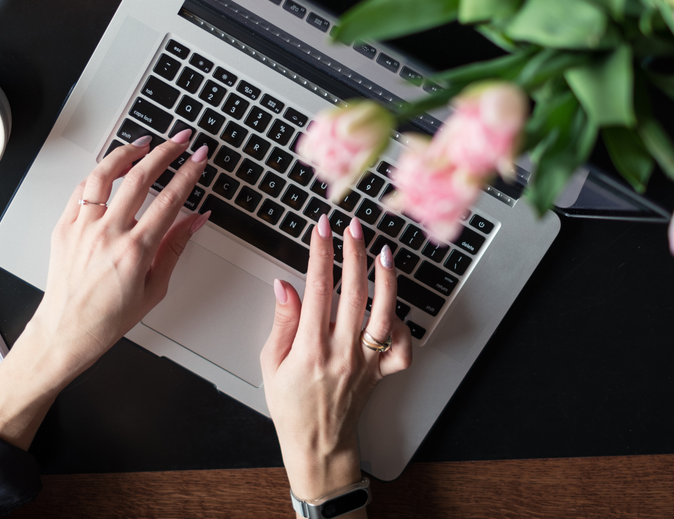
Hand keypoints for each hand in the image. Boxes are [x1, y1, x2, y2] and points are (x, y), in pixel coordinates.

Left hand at [0, 130, 210, 448]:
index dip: (188, 173)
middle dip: (165, 152)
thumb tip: (195, 219)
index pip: (170, 200)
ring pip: (105, 175)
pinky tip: (111, 168)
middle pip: (140, 178)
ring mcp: (82, 228)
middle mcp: (108, 234)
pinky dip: (98, 173)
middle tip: (179, 140)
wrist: (66, 331)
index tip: (198, 158)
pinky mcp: (63, 228)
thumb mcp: (155, 287)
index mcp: (135, 251)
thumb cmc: (110, 317)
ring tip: (144, 143)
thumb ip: (175, 247)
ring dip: (127, 153)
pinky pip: (81, 190)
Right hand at [260, 215, 411, 507]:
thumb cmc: (291, 405)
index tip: (321, 228)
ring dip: (385, 279)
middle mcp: (342, 352)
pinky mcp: (383, 371)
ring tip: (382, 252)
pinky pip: (402, 345)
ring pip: (383, 313)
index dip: (320, 253)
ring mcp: (366, 362)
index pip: (318, 288)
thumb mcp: (271, 363)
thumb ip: (282, 322)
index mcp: (310, 349)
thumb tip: (285, 285)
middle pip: (353, 292)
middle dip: (353, 253)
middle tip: (353, 227)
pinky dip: (402, 324)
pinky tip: (393, 306)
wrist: (319, 445)